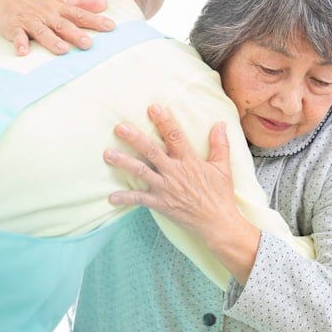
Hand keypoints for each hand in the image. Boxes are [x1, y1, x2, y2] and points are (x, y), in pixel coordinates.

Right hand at [0, 0, 115, 55]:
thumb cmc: (37, 2)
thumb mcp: (59, 0)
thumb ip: (81, 4)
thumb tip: (105, 5)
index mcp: (59, 8)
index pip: (79, 14)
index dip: (95, 20)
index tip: (111, 26)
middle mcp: (46, 14)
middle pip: (63, 25)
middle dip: (76, 34)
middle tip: (88, 44)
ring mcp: (30, 21)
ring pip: (42, 32)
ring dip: (52, 41)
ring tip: (62, 50)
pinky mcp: (14, 28)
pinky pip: (17, 36)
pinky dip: (19, 43)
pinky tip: (23, 52)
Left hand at [104, 105, 240, 237]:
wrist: (217, 223)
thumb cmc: (220, 195)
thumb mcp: (223, 168)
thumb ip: (220, 145)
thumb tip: (221, 124)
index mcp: (189, 162)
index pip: (175, 137)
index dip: (164, 122)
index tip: (153, 108)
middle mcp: (175, 172)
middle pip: (152, 151)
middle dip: (135, 138)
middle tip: (119, 127)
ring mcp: (166, 188)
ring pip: (141, 172)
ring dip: (123, 163)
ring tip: (107, 154)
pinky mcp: (161, 204)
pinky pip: (140, 200)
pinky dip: (125, 198)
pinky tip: (111, 197)